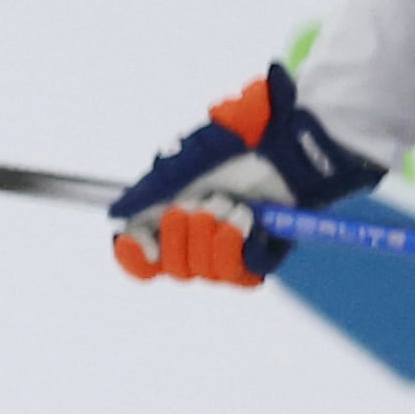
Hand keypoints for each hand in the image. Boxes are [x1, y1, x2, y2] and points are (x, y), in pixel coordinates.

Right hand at [107, 64, 383, 285]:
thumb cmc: (246, 138)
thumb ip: (155, 184)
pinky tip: (248, 223)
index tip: (141, 242)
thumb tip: (118, 212)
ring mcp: (231, 248)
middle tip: (200, 203)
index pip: (142, 254)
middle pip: (173, 266)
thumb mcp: (193, 154)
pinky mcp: (260, 256)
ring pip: (204, 271)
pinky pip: (240, 275)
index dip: (135, 256)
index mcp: (174, 212)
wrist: (296, 139)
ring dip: (214, 236)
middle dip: (182, 234)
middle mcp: (200, 236)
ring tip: (234, 204)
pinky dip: (237, 247)